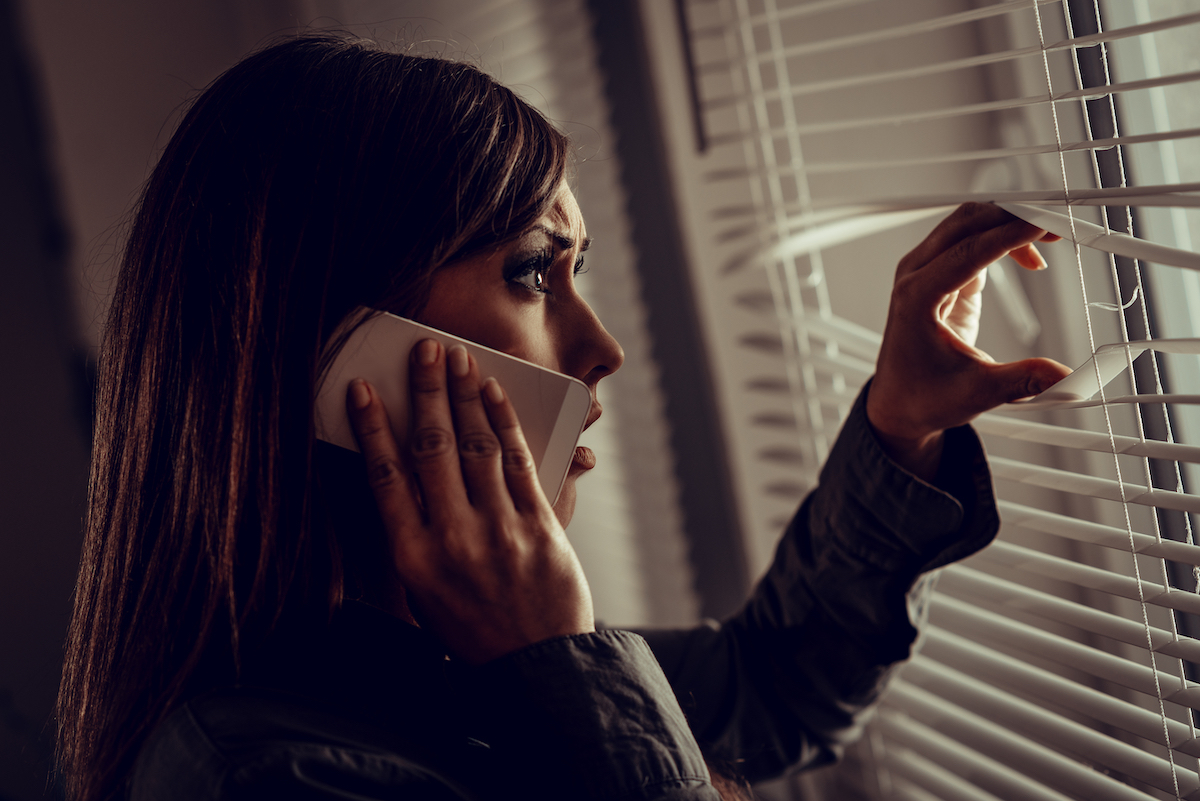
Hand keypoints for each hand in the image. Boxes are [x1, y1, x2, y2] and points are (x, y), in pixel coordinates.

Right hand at [346, 339, 594, 663]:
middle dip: (427, 392)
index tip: (364, 388)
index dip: (373, 426)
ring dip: (465, 395)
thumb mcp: (422, 592)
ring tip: (457, 359)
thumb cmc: (472, 627)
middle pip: (432, 448)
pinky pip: (518, 462)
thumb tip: (404, 470)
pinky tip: (493, 394)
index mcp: (413, 558)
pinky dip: (504, 422)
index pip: (385, 476)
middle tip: (424, 350)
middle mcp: (453, 538)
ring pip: (476, 446)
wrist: (535, 666)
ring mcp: (499, 529)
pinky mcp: (538, 525)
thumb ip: (414, 533)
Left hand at [867, 203, 1070, 479]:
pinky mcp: (940, 276)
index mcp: (916, 297)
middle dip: (1015, 217)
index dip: (1013, 233)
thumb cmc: (924, 397)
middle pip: (968, 223)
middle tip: (1059, 225)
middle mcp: (915, 276)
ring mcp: (924, 271)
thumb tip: (1067, 377)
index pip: (969, 250)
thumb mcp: (977, 392)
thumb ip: (1024, 380)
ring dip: (1010, 223)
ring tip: (1052, 238)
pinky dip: (1003, 240)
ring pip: (969, 224)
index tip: (1049, 225)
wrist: (899, 404)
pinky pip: (972, 241)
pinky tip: (1031, 259)